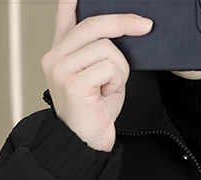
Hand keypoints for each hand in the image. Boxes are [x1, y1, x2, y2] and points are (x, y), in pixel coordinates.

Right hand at [41, 1, 152, 151]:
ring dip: (120, 70)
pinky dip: (117, 82)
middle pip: (94, 24)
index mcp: (59, 52)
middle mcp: (55, 57)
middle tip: (146, 26)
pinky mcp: (73, 83)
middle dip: (124, 22)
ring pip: (107, 48)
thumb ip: (100, 50)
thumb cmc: (94, 112)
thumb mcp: (99, 75)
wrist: (86, 144)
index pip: (65, 14)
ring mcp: (61, 69)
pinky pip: (109, 67)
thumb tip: (123, 27)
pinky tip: (107, 95)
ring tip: (110, 87)